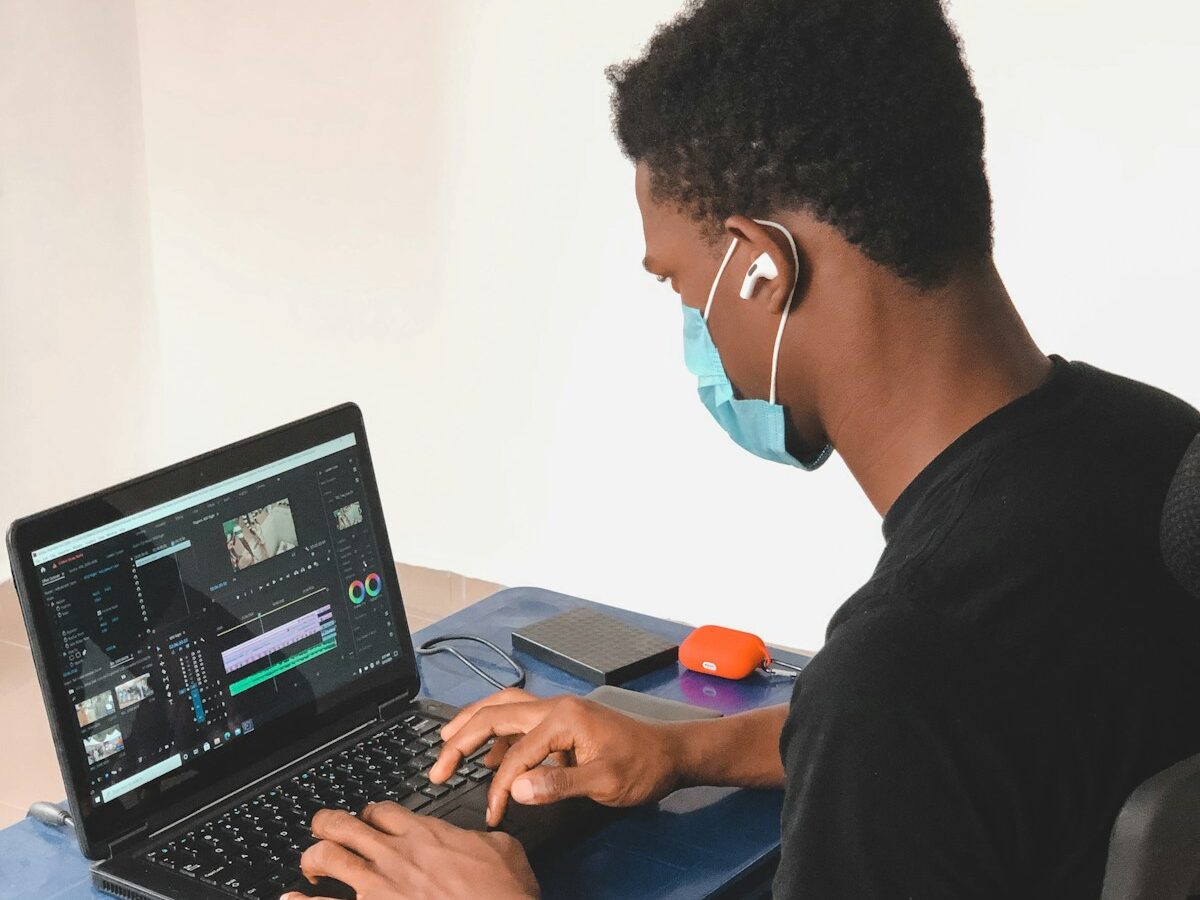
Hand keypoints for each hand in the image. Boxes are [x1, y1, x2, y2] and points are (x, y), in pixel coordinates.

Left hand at [283, 803, 537, 899]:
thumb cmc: (505, 895)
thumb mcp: (504, 849)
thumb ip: (479, 837)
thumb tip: (478, 834)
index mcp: (425, 835)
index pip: (381, 809)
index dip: (370, 813)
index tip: (369, 821)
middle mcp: (395, 856)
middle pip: (341, 824)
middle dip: (326, 825)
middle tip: (323, 832)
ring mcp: (378, 888)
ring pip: (325, 857)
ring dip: (311, 859)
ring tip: (309, 867)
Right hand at [429, 688, 682, 826]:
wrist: (671, 753)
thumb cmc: (643, 765)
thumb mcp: (604, 781)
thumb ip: (558, 785)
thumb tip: (515, 789)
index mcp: (563, 717)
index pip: (514, 754)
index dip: (498, 787)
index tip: (492, 814)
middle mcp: (555, 706)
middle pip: (494, 714)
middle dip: (461, 739)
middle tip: (437, 767)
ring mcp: (558, 711)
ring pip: (503, 709)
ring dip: (473, 725)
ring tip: (447, 743)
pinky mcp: (562, 721)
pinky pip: (518, 719)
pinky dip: (496, 732)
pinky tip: (489, 753)